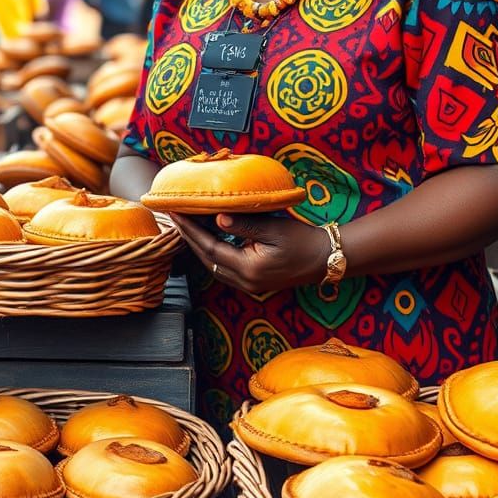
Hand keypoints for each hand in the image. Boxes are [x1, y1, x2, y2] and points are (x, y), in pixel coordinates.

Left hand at [168, 211, 330, 295]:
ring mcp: (248, 285)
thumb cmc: (303, 241)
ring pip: (213, 265)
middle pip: (207, 260)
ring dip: (198, 245)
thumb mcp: (274, 229)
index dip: (190, 231)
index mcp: (249, 269)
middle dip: (188, 237)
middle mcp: (245, 281)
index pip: (210, 248)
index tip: (176, 213)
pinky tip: (207, 236)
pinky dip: (212, 251)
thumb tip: (217, 218)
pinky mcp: (253, 282)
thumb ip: (245, 225)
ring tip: (185, 224)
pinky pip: (223, 267)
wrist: (325, 259)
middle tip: (173, 216)